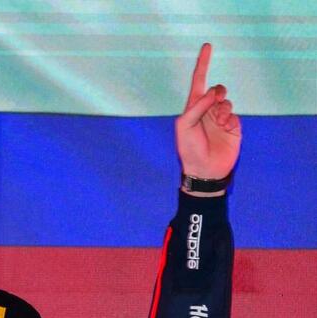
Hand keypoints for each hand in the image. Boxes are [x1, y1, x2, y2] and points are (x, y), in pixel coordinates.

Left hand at [175, 43, 241, 180]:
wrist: (205, 169)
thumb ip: (197, 107)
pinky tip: (225, 129)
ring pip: (226, 101)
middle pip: (216, 89)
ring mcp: (220, 118)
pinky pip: (234, 114)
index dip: (203, 64)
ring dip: (223, 108)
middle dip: (216, 92)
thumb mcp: (185, 126)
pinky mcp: (233, 126)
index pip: (198, 81)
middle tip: (215, 101)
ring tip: (219, 122)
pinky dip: (230, 119)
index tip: (208, 46)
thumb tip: (213, 93)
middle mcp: (207, 110)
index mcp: (192, 108)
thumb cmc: (189, 148)